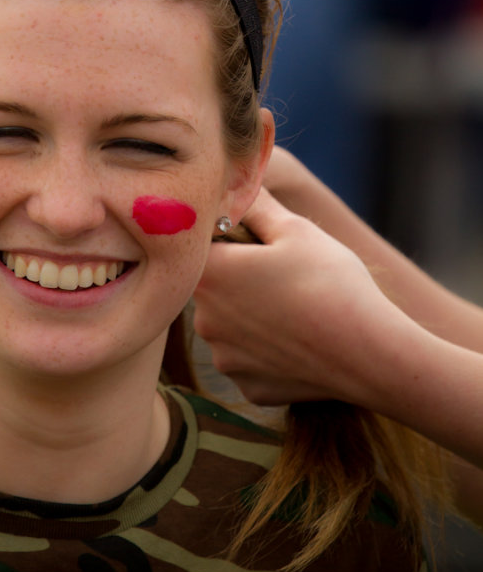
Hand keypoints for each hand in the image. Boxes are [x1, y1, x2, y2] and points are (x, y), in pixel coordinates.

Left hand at [194, 187, 392, 406]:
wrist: (369, 353)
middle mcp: (204, 321)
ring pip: (231, 327)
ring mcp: (225, 358)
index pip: (201, 249)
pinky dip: (268, 351)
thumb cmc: (330, 282)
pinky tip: (299, 342)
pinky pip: (250, 360)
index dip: (228, 240)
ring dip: (251, 317)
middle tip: (284, 276)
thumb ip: (254, 205)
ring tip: (295, 309)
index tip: (257, 244)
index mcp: (209, 275)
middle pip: (214, 289)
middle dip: (239, 279)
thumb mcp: (295, 229)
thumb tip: (235, 184)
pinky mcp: (247, 386)